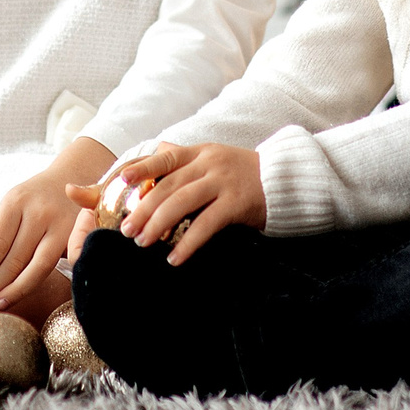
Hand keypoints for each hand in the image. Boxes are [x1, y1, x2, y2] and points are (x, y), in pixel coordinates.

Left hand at [0, 137, 112, 310]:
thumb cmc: (34, 198)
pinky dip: (31, 283)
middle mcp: (39, 213)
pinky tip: (17, 295)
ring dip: (12, 291)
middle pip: (14, 258)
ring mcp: (61, 225)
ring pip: (35, 267)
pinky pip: (50, 267)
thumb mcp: (9, 209)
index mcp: (16, 202)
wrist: (72, 176)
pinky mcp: (75, 238)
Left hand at [107, 142, 265, 262]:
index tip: (121, 180)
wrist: (288, 179)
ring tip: (143, 242)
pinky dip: (188, 242)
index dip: (142, 168)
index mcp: (201, 152)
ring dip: (158, 224)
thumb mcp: (215, 161)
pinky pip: (206, 224)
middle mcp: (210, 163)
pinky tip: (175, 258)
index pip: (166, 157)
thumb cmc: (245, 175)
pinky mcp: (237, 203)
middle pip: (169, 184)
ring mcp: (224, 182)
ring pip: (182, 201)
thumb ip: (187, 164)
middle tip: (126, 229)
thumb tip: (154, 166)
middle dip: (144, 208)